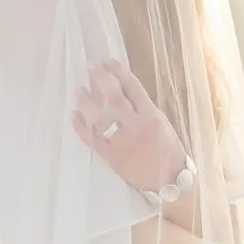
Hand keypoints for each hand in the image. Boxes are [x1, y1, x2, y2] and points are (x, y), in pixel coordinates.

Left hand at [72, 59, 187, 192]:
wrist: (168, 182)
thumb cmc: (167, 150)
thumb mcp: (162, 123)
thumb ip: (143, 107)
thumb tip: (123, 88)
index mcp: (151, 117)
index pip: (133, 88)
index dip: (119, 72)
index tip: (108, 61)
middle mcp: (135, 127)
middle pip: (115, 99)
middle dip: (101, 80)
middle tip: (91, 69)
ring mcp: (121, 143)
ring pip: (99, 119)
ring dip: (86, 102)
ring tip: (79, 90)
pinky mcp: (111, 157)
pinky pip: (92, 140)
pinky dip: (81, 128)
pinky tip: (74, 115)